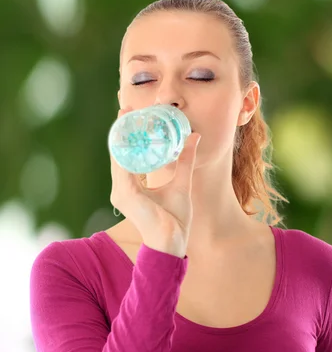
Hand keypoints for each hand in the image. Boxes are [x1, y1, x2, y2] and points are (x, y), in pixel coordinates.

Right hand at [110, 107, 200, 256]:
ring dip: (123, 134)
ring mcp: (121, 192)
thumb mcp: (182, 183)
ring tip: (127, 115)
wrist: (172, 244)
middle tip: (128, 108)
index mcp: (131, 187)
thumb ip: (184, 161)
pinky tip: (130, 133)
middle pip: (119, 153)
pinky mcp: (125, 195)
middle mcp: (121, 189)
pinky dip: (126, 149)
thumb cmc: (175, 220)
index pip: (126, 155)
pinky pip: (124, 166)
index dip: (128, 134)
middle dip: (123, 129)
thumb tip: (193, 137)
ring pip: (119, 156)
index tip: (132, 114)